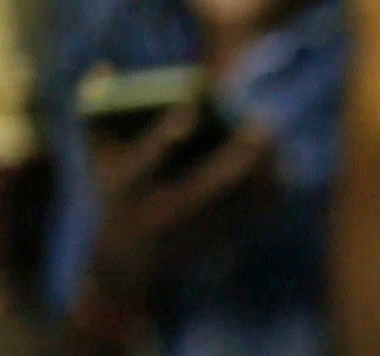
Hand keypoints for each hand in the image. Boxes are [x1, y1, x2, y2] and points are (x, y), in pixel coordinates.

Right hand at [83, 106, 273, 304]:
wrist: (131, 267)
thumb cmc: (116, 197)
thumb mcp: (97, 160)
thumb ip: (97, 113)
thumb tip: (106, 66)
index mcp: (128, 185)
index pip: (148, 156)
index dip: (168, 133)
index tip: (191, 109)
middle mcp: (160, 209)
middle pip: (206, 184)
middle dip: (236, 157)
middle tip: (262, 125)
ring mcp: (190, 230)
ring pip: (234, 203)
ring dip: (259, 175)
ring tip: (276, 145)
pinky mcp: (214, 242)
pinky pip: (248, 218)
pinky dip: (266, 196)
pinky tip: (282, 171)